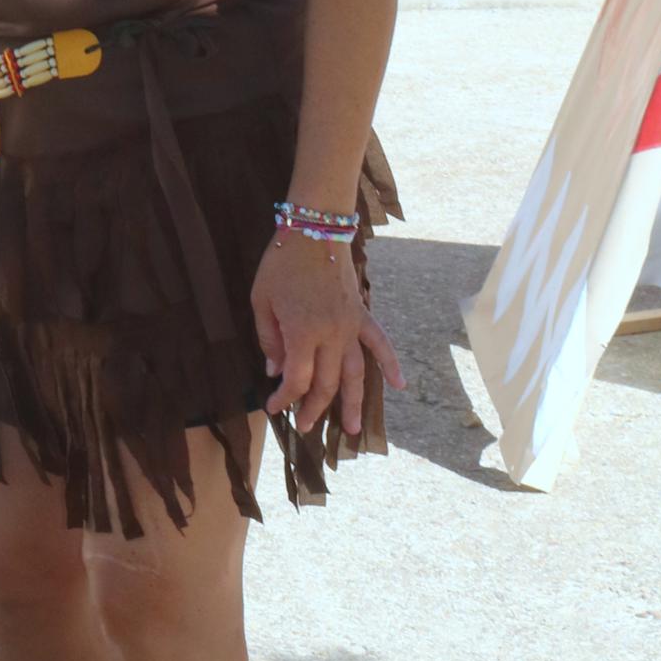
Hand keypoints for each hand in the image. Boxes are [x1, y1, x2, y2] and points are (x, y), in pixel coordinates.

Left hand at [250, 230, 403, 437]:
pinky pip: (380, 343)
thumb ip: (269, 339)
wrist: (313, 230)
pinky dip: (391, 364)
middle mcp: (331, 335)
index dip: (285, 398)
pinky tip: (399, 385)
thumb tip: (275, 370)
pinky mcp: (362, 314)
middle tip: (305, 427)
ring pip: (356, 373)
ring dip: (355, 402)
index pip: (297, 379)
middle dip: (315, 409)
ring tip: (355, 429)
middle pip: (326, 383)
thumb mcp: (261, 302)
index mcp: (302, 333)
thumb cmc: (281, 265)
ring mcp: (350, 326)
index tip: (274, 407)